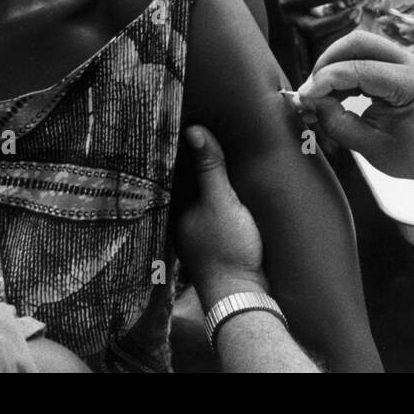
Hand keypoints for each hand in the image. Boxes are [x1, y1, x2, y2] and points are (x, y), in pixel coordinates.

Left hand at [174, 126, 267, 308]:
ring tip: (207, 145)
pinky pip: (207, 206)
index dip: (175, 144)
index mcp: (175, 207)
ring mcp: (195, 228)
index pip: (170, 167)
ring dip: (200, 174)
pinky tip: (221, 182)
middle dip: (187, 157)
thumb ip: (210, 168)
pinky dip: (211, 192)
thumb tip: (194, 131)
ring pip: (194, 193)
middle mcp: (180, 217)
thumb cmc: (229, 249)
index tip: (178, 117)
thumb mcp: (223, 202)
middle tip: (193, 123)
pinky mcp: (211, 237)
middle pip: (181, 179)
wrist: (243, 296)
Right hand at [279, 0, 362, 44]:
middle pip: (312, 27)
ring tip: (358, 13)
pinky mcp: (309, 37)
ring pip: (320, 39)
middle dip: (336, 21)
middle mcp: (291, 18)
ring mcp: (300, 30)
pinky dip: (342, 31)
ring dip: (342, 28)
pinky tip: (355, 20)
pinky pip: (326, 41)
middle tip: (356, 10)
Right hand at [298, 31, 413, 187]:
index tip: (303, 96)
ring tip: (322, 94)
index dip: (325, 80)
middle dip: (328, 61)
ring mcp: (408, 60)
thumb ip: (338, 123)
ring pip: (361, 44)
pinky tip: (337, 93)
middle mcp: (413, 63)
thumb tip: (310, 101)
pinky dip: (346, 69)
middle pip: (360, 42)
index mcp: (413, 84)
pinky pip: (367, 55)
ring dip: (336, 64)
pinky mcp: (400, 63)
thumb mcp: (372, 148)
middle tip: (311, 89)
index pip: (359, 69)